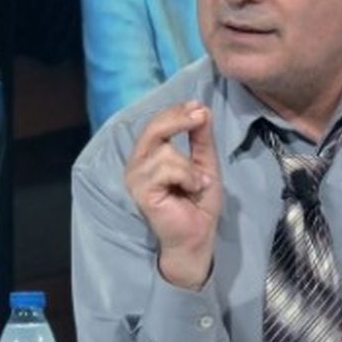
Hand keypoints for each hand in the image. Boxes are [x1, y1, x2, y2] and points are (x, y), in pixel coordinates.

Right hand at [125, 100, 221, 289]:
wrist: (198, 234)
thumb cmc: (198, 201)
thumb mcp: (205, 163)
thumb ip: (201, 139)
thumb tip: (202, 109)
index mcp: (150, 155)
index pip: (157, 124)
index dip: (176, 111)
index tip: (198, 106)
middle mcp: (138, 164)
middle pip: (153, 129)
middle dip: (178, 119)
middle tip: (200, 116)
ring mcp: (136, 178)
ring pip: (165, 152)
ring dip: (190, 167)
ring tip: (197, 183)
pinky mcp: (141, 191)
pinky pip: (167, 169)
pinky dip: (187, 177)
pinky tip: (192, 189)